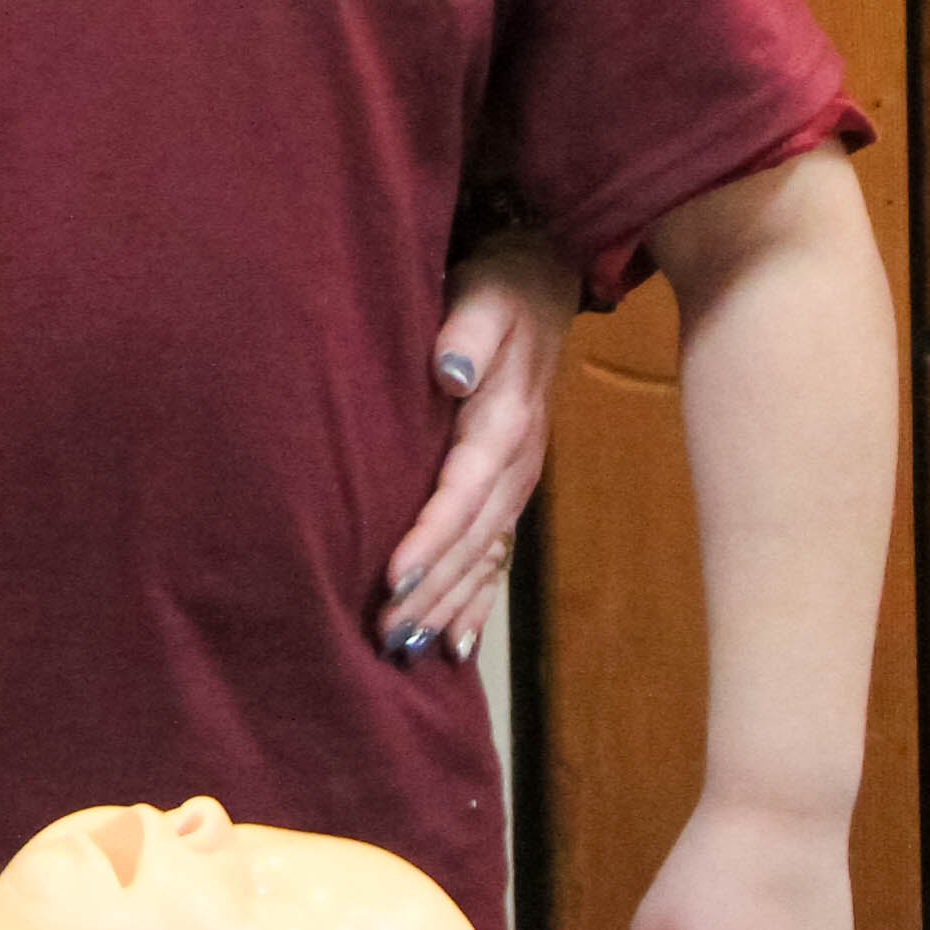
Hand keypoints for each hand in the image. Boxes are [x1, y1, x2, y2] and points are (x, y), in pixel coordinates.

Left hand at [377, 236, 578, 658]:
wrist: (543, 280)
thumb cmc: (500, 286)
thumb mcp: (485, 294)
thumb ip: (467, 332)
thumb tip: (449, 371)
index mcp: (506, 424)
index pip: (462, 493)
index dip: (429, 538)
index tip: (393, 578)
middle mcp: (516, 465)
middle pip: (472, 541)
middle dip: (433, 592)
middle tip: (386, 636)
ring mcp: (517, 481)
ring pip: (483, 557)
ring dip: (449, 605)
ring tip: (408, 650)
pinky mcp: (511, 487)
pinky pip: (497, 555)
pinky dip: (477, 600)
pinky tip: (456, 643)